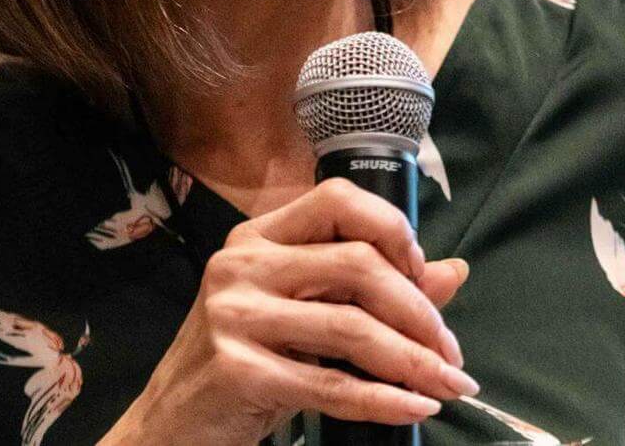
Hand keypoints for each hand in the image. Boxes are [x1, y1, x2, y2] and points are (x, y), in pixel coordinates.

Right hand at [101, 178, 474, 445]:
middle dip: (419, 310)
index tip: (423, 271)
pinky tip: (415, 407)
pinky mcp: (237, 370)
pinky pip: (331, 383)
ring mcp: (234, 316)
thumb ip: (371, 291)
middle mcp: (241, 265)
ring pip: (351, 326)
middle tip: (451, 351)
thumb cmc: (242, 365)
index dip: (391, 228)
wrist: (170, 427)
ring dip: (414, 360)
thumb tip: (453, 271)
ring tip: (450, 384)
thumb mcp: (303, 318)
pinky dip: (384, 398)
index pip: (337, 200)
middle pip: (356, 264)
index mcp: (257, 238)